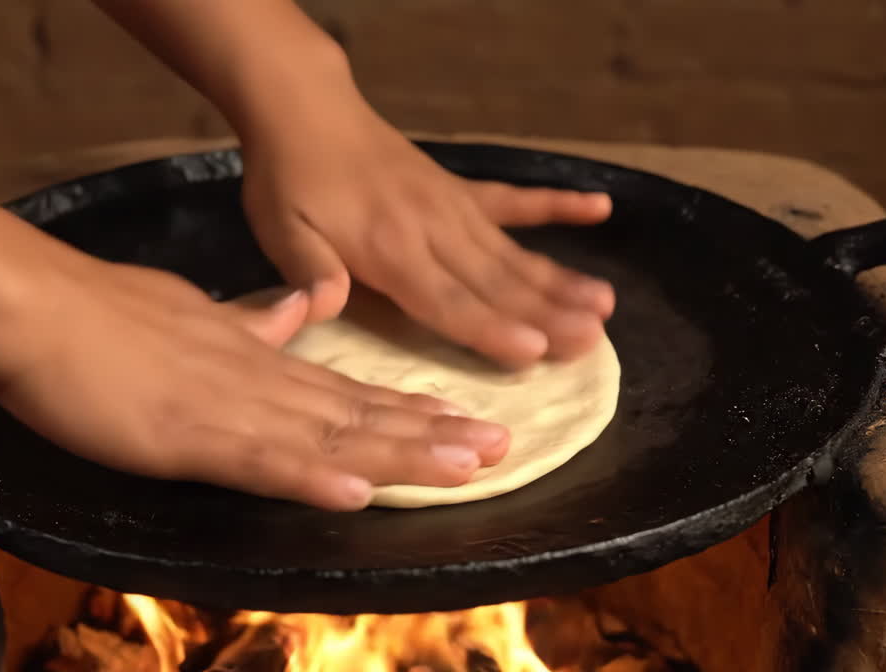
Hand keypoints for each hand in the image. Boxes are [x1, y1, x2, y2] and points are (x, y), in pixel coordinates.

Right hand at [0, 259, 510, 510]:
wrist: (38, 308)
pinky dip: (308, 475)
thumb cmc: (104, 313)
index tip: (463, 420)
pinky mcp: (186, 436)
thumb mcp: (194, 313)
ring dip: (400, 452)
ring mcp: (227, 408)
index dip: (408, 409)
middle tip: (501, 446)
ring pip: (328, 434)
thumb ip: (252, 321)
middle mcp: (259, 381)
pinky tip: (355, 490)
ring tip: (467, 465)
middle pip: (358, 412)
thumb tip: (301, 311)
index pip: (348, 388)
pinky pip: (257, 461)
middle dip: (432, 433)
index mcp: (257, 357)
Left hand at [241, 101, 614, 369]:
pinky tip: (599, 208)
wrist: (306, 109)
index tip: (536, 349)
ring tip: (605, 305)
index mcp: (390, 249)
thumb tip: (325, 308)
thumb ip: (309, 271)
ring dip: (561, 279)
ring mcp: (454, 207)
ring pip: (514, 252)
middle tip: (592, 341)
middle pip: (495, 282)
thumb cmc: (289, 182)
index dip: (491, 328)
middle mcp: (434, 230)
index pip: (447, 299)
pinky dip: (557, 205)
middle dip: (546, 314)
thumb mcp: (280, 230)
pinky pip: (516, 201)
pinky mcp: (460, 190)